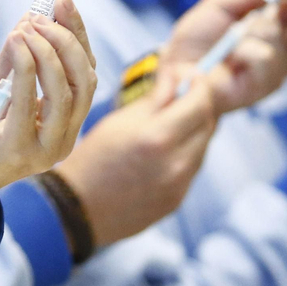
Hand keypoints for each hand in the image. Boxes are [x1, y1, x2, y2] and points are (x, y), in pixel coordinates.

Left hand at [0, 0, 97, 193]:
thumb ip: (16, 56)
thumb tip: (32, 15)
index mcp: (65, 122)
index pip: (85, 72)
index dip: (77, 33)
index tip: (62, 0)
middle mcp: (63, 138)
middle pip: (84, 81)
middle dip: (67, 40)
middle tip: (41, 15)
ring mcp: (45, 150)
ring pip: (64, 92)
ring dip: (46, 52)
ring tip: (25, 28)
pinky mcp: (18, 152)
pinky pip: (29, 102)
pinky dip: (26, 67)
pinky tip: (16, 43)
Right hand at [56, 65, 219, 246]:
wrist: (78, 209)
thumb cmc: (93, 158)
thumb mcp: (120, 120)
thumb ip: (156, 98)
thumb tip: (180, 79)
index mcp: (157, 137)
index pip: (200, 103)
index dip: (199, 85)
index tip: (191, 76)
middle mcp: (176, 163)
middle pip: (208, 124)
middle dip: (199, 105)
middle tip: (183, 95)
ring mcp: (179, 185)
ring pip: (203, 146)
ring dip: (193, 129)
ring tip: (169, 123)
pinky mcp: (177, 200)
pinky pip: (192, 168)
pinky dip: (185, 152)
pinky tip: (163, 150)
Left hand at [160, 0, 286, 115]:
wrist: (172, 68)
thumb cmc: (196, 40)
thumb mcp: (222, 6)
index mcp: (274, 28)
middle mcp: (282, 50)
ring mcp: (275, 70)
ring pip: (281, 38)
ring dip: (255, 29)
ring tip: (232, 36)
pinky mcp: (263, 87)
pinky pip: (266, 59)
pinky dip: (245, 51)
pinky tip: (230, 57)